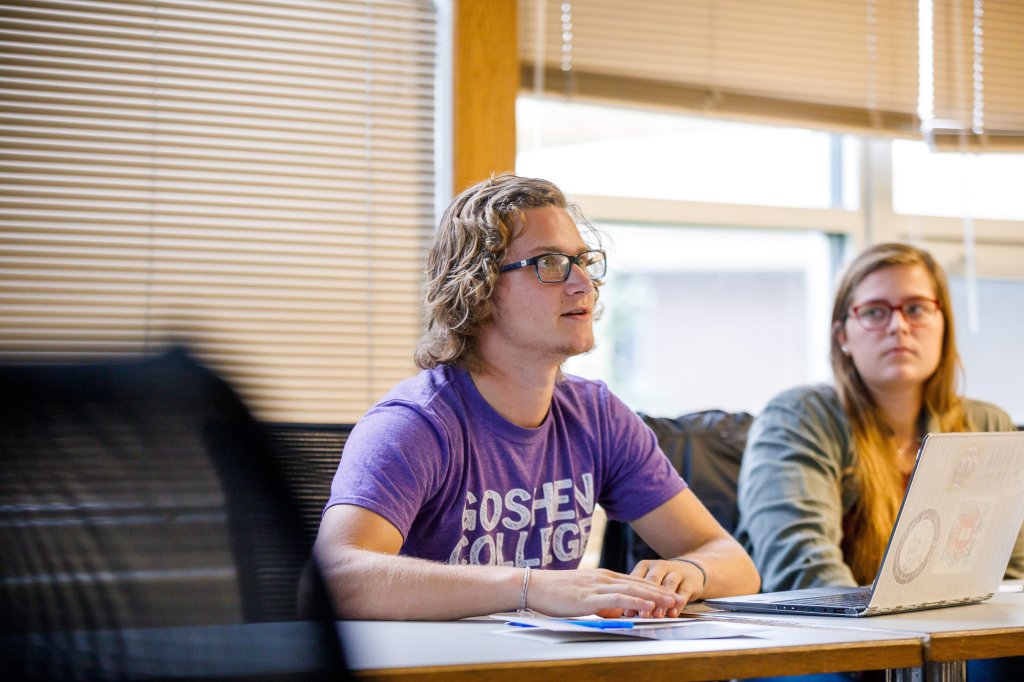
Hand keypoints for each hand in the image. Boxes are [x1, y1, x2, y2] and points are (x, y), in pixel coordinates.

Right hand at [526, 568, 684, 618]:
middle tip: (679, 598)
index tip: (668, 594)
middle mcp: (603, 578)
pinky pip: (617, 599)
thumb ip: (600, 601)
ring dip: (654, 596)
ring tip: (671, 602)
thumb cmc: (554, 592)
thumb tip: (614, 612)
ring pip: (632, 590)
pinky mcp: (589, 597)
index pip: (633, 582)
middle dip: (660, 591)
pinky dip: (635, 601)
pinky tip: (647, 605)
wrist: (534, 586)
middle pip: (638, 584)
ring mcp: (597, 586)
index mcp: (602, 577)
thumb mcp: (583, 595)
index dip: (653, 588)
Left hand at [596, 559, 701, 618]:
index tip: (624, 610)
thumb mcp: (647, 581)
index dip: (630, 595)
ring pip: (668, 585)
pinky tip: (674, 613)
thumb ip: (635, 593)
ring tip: (657, 615)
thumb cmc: (662, 579)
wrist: (691, 570)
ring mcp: (675, 572)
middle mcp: (659, 566)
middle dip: (646, 598)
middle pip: (651, 581)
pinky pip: (684, 592)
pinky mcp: (690, 581)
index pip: (635, 580)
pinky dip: (679, 603)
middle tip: (641, 614)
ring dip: (662, 601)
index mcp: (645, 566)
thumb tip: (618, 609)